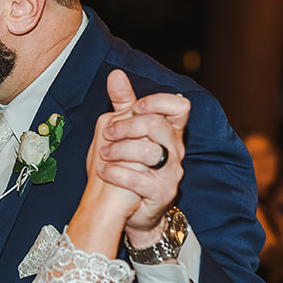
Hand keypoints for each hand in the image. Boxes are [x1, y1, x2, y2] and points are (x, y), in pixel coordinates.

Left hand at [97, 70, 190, 247]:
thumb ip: (124, 103)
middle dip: (128, 126)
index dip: (158, 102)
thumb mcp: (125, 132)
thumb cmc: (128, 166)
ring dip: (120, 150)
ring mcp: (171, 173)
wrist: (131, 208)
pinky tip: (103, 171)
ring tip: (102, 154)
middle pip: (159, 126)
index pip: (179, 107)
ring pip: (150, 152)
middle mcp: (175, 150)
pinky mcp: (162, 193)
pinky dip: (117, 173)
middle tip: (108, 133)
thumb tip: (115, 74)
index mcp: (169, 131)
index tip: (136, 106)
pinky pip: (140, 180)